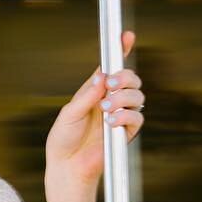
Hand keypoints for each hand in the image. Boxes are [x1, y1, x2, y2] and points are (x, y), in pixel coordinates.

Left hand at [44, 30, 144, 189]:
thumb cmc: (63, 139)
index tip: (126, 36)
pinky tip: (111, 123)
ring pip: (137, 96)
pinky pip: (137, 119)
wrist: (67, 166)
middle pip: (131, 78)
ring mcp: (120, 116)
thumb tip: (103, 78)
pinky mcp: (125, 134)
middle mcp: (110, 100)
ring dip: (124, 98)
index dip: (120, 50)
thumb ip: (87, 96)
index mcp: (95, 90)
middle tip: (111, 84)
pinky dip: (126, 117)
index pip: (111, 67)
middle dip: (125, 77)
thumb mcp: (70, 113)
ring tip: (106, 109)